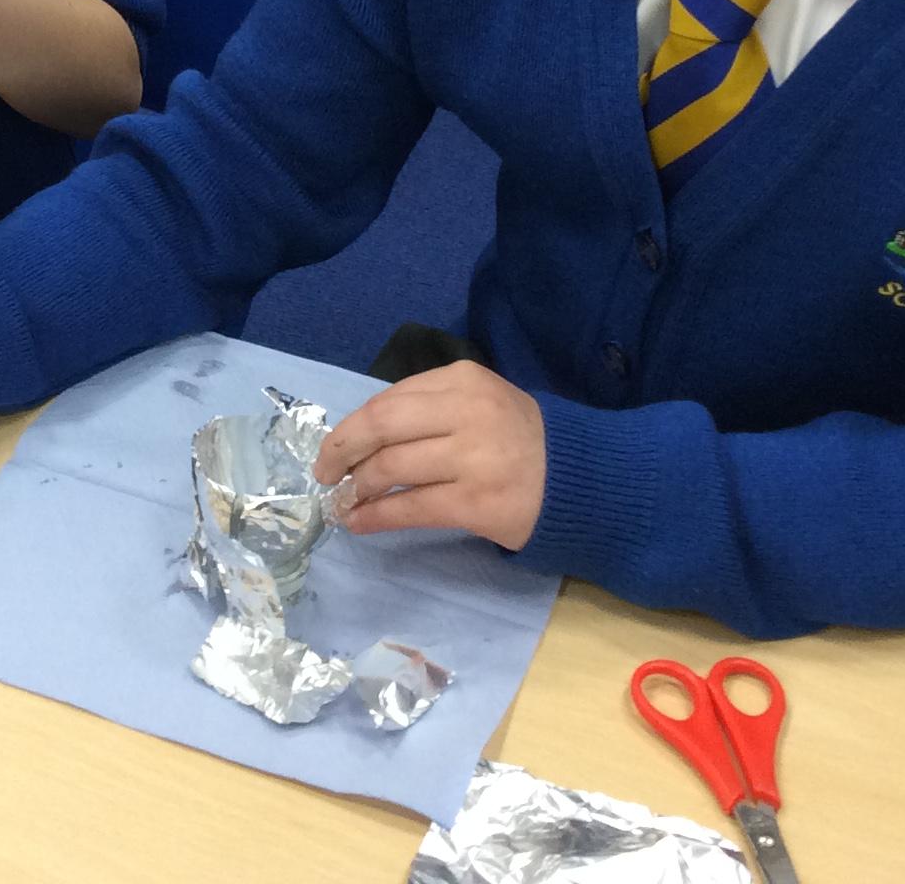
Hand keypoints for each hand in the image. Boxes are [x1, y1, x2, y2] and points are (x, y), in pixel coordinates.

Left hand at [313, 361, 547, 551]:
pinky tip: (359, 523)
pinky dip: (375, 516)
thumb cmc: (519, 438)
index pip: (388, 400)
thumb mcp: (478, 401)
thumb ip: (427, 407)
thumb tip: (361, 434)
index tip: (333, 446)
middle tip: (324, 473)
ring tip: (344, 501)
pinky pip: (410, 508)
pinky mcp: (477, 502)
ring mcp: (472, 458)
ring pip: (391, 469)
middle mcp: (466, 412)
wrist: (580, 478)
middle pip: (381, 427)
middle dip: (341, 451)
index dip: (351, 426)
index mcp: (462, 380)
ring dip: (357, 488)